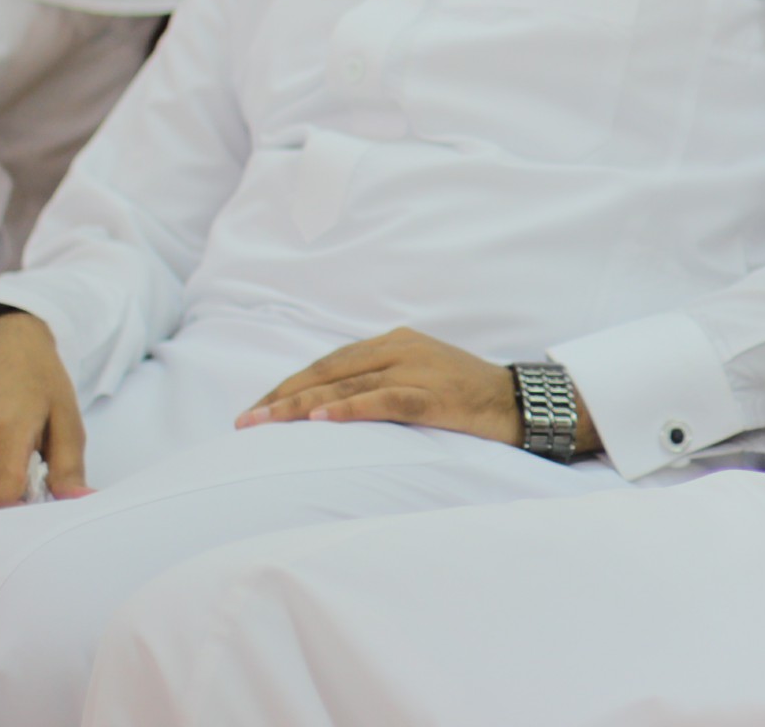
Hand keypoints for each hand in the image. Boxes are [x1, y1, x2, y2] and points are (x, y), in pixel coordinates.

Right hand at [0, 311, 89, 507]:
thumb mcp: (67, 419)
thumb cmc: (41, 382)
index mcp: (3, 428)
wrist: (3, 346)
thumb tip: (79, 502)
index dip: (21, 513)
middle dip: (4, 513)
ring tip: (11, 484)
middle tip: (30, 496)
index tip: (40, 508)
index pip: (0, 496)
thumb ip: (70, 467)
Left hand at [237, 327, 601, 454]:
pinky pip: (383, 400)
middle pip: (328, 371)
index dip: (288, 386)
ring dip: (301, 406)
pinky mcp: (433, 395)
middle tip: (245, 422)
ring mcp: (417, 369)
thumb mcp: (419, 376)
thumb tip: (330, 402)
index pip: (328, 363)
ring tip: (266, 423)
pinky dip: (349, 408)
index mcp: (394, 341)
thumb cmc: (466, 395)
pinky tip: (321, 418)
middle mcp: (400, 348)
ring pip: (346, 386)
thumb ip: (380, 380)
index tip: (257, 410)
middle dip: (282, 397)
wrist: (519, 402)